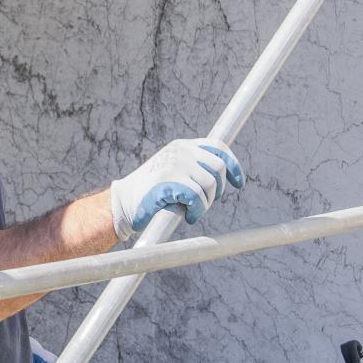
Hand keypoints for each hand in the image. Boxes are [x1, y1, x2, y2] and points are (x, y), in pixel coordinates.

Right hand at [109, 137, 245, 239]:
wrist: (123, 203)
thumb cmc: (151, 193)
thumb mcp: (174, 172)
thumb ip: (194, 169)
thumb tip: (222, 177)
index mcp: (183, 146)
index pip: (218, 147)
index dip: (233, 165)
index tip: (238, 183)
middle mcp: (180, 151)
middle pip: (218, 167)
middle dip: (218, 190)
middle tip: (205, 204)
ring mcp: (174, 164)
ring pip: (210, 184)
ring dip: (205, 204)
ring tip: (192, 211)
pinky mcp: (169, 181)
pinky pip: (197, 197)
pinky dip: (197, 210)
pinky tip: (188, 216)